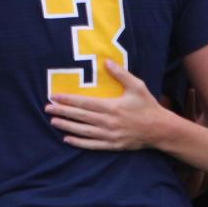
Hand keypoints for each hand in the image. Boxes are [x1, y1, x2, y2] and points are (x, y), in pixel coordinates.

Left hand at [45, 60, 167, 150]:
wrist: (160, 129)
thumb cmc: (147, 106)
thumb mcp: (137, 86)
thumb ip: (121, 74)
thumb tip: (106, 61)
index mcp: (112, 107)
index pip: (84, 102)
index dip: (68, 99)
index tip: (54, 96)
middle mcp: (108, 122)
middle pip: (80, 116)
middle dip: (62, 111)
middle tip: (47, 108)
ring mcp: (109, 135)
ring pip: (83, 131)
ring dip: (67, 126)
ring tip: (53, 121)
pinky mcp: (112, 145)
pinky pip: (91, 145)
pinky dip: (78, 142)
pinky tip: (67, 139)